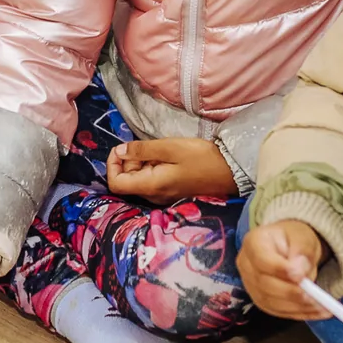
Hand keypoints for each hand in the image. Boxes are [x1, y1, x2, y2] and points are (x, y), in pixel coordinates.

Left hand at [104, 137, 235, 203]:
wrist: (230, 172)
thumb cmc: (202, 158)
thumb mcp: (170, 147)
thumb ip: (142, 150)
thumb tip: (119, 152)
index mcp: (151, 186)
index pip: (115, 183)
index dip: (112, 165)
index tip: (122, 149)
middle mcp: (153, 196)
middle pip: (126, 180)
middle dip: (129, 161)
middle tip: (147, 146)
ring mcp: (162, 196)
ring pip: (139, 179)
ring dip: (142, 163)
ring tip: (161, 150)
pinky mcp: (170, 192)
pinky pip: (152, 180)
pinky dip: (152, 167)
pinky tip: (167, 158)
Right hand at [238, 219, 326, 319]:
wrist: (290, 247)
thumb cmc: (294, 238)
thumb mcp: (303, 237)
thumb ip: (302, 251)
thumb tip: (299, 272)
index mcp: (253, 242)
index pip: (262, 260)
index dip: (280, 270)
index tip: (301, 277)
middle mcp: (246, 265)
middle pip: (265, 284)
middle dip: (292, 293)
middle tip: (316, 297)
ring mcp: (251, 286)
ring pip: (272, 302)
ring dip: (298, 307)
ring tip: (323, 306)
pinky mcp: (261, 301)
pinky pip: (279, 312)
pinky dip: (300, 313)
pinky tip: (318, 312)